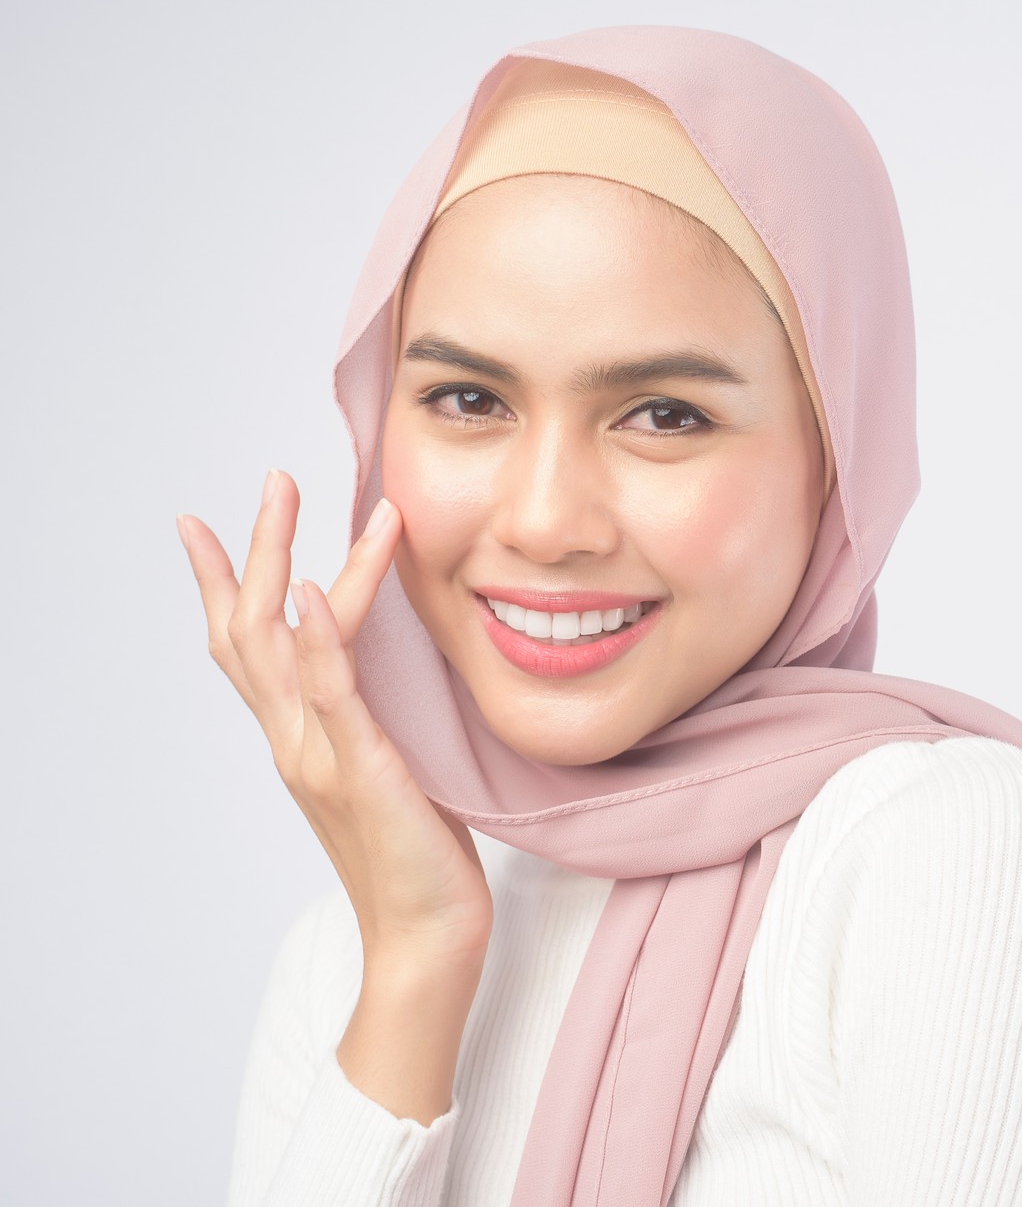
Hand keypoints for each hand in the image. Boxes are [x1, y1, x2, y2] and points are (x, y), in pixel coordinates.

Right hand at [177, 470, 492, 971]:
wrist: (428, 936)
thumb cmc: (420, 857)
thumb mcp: (392, 768)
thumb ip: (374, 721)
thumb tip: (389, 672)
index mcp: (299, 740)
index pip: (246, 648)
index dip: (219, 584)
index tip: (199, 524)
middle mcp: (294, 741)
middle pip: (247, 628)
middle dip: (252, 548)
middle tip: (270, 479)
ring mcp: (319, 754)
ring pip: (278, 643)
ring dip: (279, 559)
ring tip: (289, 494)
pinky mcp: (361, 768)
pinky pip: (329, 692)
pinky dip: (312, 637)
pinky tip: (303, 588)